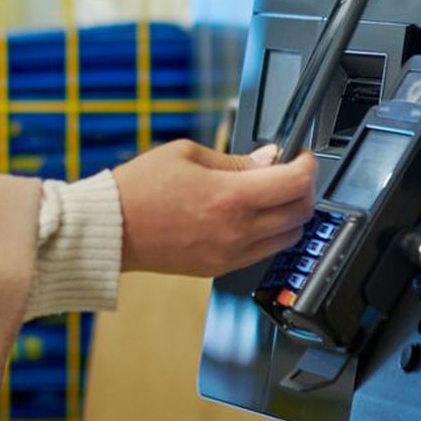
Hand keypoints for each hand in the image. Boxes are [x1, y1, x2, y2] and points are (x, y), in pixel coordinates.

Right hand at [112, 140, 316, 276]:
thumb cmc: (141, 187)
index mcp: (230, 197)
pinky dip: (270, 232)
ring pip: (288, 237)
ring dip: (290, 213)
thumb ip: (234, 159)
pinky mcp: (221, 267)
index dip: (306, 165)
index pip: (294, 183)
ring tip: (272, 194)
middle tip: (290, 171)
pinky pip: (264, 251)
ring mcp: (231, 253)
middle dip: (303, 188)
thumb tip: (268, 159)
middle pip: (300, 213)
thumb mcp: (186, 154)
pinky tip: (252, 215)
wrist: (113, 227)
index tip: (301, 156)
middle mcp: (237, 230)